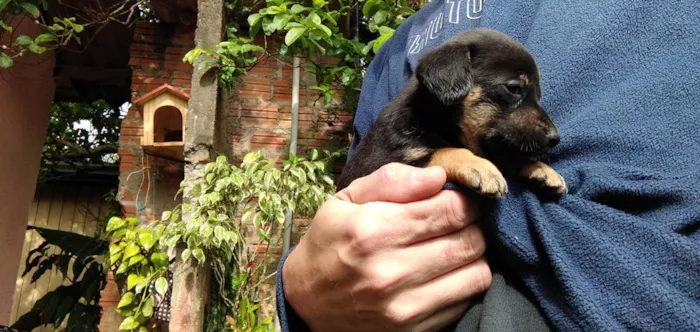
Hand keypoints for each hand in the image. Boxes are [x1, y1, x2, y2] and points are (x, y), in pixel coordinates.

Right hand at [283, 163, 491, 330]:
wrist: (306, 300)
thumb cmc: (330, 242)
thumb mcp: (347, 199)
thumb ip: (392, 181)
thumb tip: (439, 176)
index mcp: (373, 231)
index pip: (451, 210)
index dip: (464, 200)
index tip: (458, 199)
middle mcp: (390, 272)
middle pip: (470, 241)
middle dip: (473, 225)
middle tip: (458, 222)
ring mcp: (403, 307)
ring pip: (476, 274)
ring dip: (473, 255)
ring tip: (453, 246)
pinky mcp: (413, 330)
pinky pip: (464, 302)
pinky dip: (462, 282)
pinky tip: (443, 272)